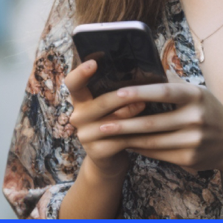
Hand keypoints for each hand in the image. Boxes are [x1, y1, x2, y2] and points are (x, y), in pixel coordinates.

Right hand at [65, 60, 145, 176]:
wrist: (110, 160)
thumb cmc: (115, 124)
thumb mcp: (111, 106)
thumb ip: (116, 90)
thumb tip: (141, 70)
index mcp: (80, 100)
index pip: (73, 83)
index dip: (80, 73)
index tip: (94, 63)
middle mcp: (78, 116)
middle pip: (102, 102)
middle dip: (124, 95)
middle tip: (143, 88)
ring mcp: (85, 135)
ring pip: (113, 122)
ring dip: (132, 113)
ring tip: (146, 104)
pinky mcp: (96, 152)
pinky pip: (120, 140)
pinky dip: (136, 134)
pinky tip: (149, 129)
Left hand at [97, 80, 222, 173]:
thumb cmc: (207, 110)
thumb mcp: (197, 91)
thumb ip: (172, 81)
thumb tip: (142, 66)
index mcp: (195, 95)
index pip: (164, 92)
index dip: (140, 93)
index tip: (118, 93)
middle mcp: (196, 118)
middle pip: (152, 122)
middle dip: (123, 124)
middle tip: (100, 122)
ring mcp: (193, 140)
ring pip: (152, 141)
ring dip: (126, 139)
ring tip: (106, 134)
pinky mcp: (189, 158)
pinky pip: (157, 153)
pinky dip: (139, 148)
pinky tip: (125, 144)